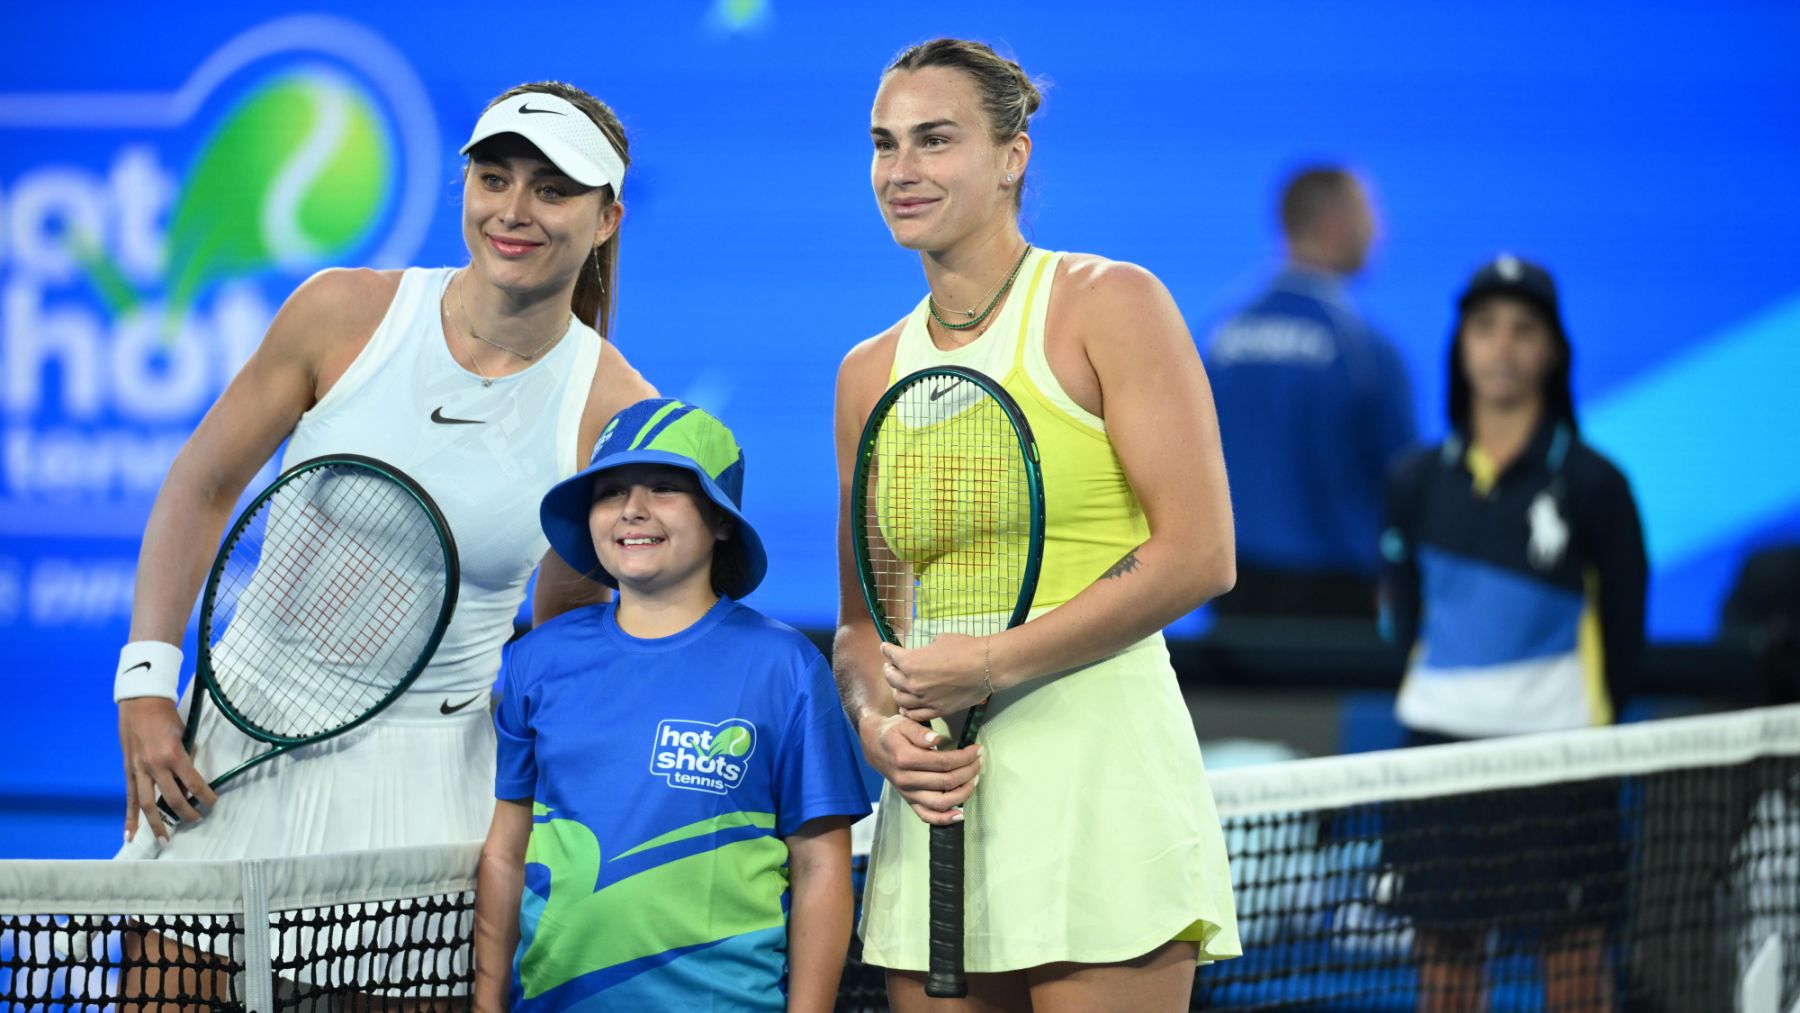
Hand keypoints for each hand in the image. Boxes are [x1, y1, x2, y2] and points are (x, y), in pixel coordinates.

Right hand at [118, 697, 214, 841]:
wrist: (139, 702)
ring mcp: (138, 770)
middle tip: (197, 820)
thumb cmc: (165, 714)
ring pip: (148, 804)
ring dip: (157, 824)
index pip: (193, 782)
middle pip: (172, 798)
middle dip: (186, 813)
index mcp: (172, 754)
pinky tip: (130, 834)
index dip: (205, 795)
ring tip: (165, 840)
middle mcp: (154, 765)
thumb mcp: (184, 732)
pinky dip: (129, 817)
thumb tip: (192, 776)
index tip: (212, 803)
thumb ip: (187, 755)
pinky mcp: (127, 771)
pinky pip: (129, 798)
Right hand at [858, 712, 980, 826]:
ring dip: (963, 793)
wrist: (875, 745)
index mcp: (905, 758)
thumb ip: (919, 732)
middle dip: (968, 771)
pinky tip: (960, 813)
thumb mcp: (903, 723)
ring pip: (940, 802)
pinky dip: (945, 819)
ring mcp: (907, 793)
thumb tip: (936, 740)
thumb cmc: (892, 732)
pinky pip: (927, 816)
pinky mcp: (909, 801)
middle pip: (945, 781)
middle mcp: (905, 779)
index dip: (964, 757)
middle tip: (979, 761)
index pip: (943, 762)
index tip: (977, 749)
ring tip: (974, 780)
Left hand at [879, 635, 988, 722]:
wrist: (986, 666)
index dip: (887, 650)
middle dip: (889, 670)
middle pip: (891, 679)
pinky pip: (914, 714)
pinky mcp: (936, 710)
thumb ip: (924, 649)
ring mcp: (924, 699)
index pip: (891, 655)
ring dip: (896, 691)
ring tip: (898, 687)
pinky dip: (907, 710)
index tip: (885, 647)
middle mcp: (912, 683)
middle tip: (890, 667)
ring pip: (900, 699)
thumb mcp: (939, 640)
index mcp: (910, 662)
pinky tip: (906, 706)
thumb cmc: (964, 648)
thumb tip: (922, 652)